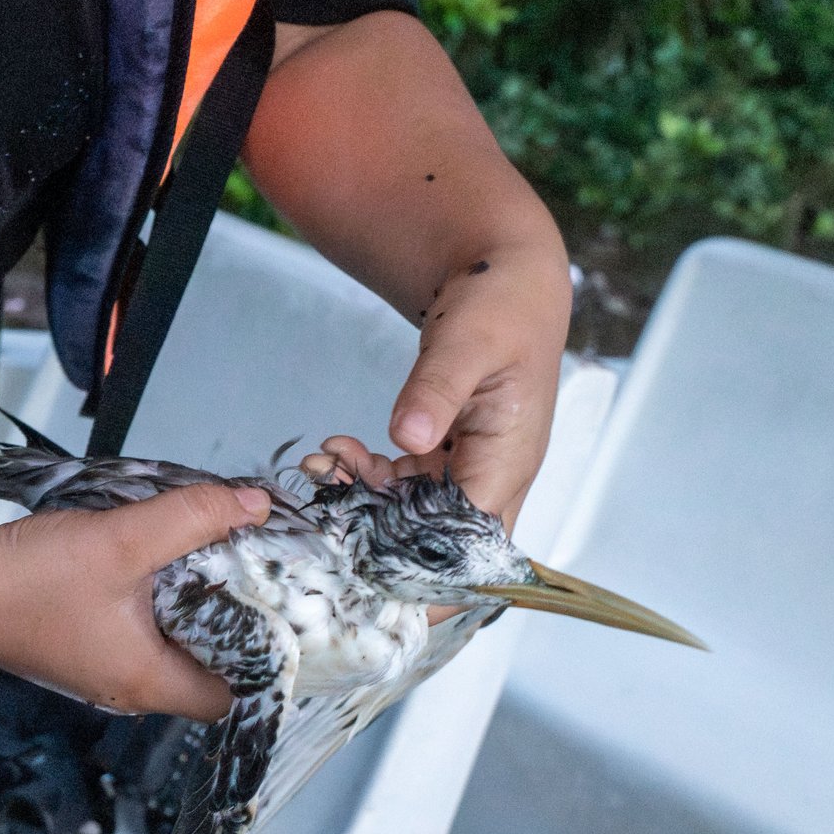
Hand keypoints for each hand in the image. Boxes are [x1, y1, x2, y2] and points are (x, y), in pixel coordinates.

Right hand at [0, 483, 272, 720]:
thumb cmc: (28, 579)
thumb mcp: (124, 539)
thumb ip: (193, 517)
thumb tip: (253, 504)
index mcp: (147, 681)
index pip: (230, 697)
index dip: (259, 660)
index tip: (273, 611)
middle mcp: (124, 688)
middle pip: (202, 673)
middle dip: (227, 627)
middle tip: (246, 575)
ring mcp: (97, 672)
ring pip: (167, 652)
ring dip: (188, 612)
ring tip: (204, 562)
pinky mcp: (76, 649)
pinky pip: (135, 638)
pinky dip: (154, 608)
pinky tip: (151, 565)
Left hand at [298, 235, 567, 522]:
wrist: (509, 282)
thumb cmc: (502, 306)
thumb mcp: (466, 341)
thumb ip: (437, 389)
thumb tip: (408, 436)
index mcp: (508, 460)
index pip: (465, 537)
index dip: (415, 551)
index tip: (359, 543)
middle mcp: (494, 475)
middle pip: (437, 538)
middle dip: (378, 528)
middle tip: (326, 492)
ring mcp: (471, 468)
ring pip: (414, 513)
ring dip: (365, 498)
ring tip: (324, 461)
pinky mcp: (449, 456)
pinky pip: (406, 485)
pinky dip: (370, 475)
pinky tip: (340, 450)